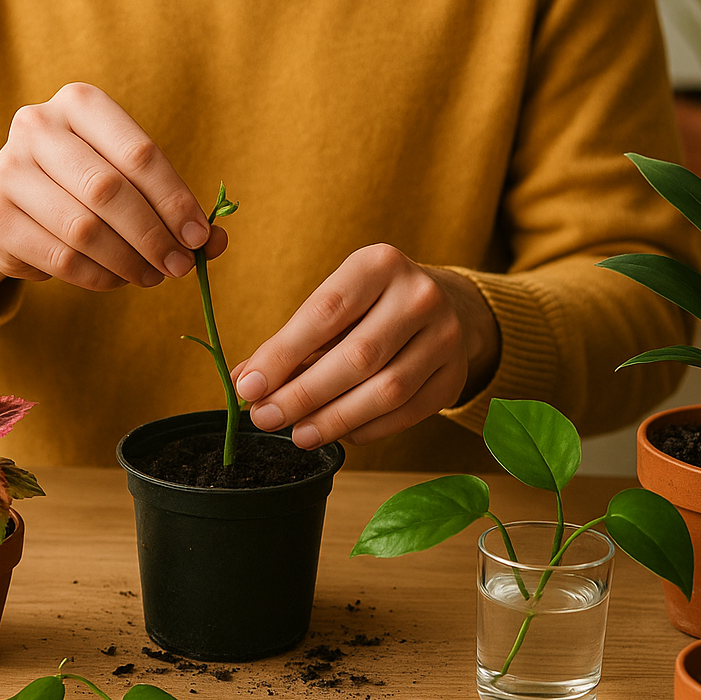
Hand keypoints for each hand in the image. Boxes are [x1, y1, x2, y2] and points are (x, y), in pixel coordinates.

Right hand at [0, 83, 226, 304]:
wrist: (14, 205)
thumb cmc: (85, 187)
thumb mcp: (131, 182)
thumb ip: (173, 207)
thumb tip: (215, 242)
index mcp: (80, 103)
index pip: (139, 154)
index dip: (175, 201)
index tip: (200, 237)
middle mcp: (37, 125)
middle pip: (109, 191)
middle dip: (153, 236)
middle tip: (179, 266)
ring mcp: (8, 168)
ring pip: (84, 228)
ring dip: (128, 262)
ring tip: (152, 276)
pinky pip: (60, 257)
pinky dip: (98, 276)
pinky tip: (116, 279)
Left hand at [233, 245, 500, 448]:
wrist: (444, 305)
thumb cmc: (371, 306)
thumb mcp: (333, 303)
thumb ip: (290, 341)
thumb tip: (246, 383)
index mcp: (380, 264)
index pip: (325, 313)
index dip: (283, 355)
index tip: (249, 387)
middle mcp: (419, 295)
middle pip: (358, 356)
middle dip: (304, 394)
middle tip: (265, 418)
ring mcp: (445, 336)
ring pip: (386, 390)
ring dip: (335, 419)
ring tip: (298, 434)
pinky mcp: (454, 375)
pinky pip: (407, 413)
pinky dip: (367, 429)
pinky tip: (338, 433)